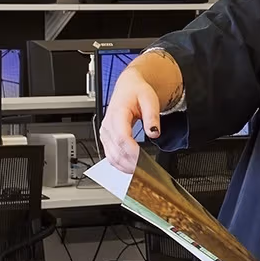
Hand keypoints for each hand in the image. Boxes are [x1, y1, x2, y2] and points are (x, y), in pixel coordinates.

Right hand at [100, 57, 177, 172]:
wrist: (128, 87)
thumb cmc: (137, 91)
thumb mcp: (150, 98)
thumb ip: (152, 116)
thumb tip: (153, 132)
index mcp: (117, 113)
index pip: (122, 137)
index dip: (132, 152)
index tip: (144, 160)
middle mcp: (108, 125)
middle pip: (116, 151)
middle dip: (131, 164)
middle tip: (147, 172)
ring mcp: (105, 133)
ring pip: (111, 157)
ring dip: (125, 167)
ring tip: (141, 173)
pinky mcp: (106, 139)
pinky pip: (110, 156)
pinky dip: (120, 165)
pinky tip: (131, 169)